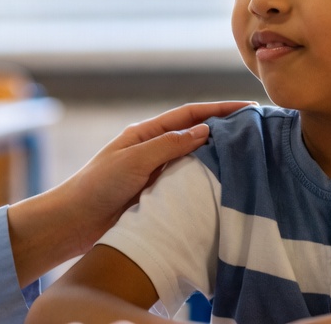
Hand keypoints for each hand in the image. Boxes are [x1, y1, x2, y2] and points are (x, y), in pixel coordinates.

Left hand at [53, 100, 254, 253]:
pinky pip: (187, 185)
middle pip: (195, 135)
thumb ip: (168, 145)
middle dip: (224, 130)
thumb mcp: (133, 161)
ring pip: (194, 161)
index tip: (248, 107)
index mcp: (145, 134)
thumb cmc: (96, 187)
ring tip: (249, 157)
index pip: (189, 115)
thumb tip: (205, 130)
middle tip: (257, 131)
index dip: (219, 109)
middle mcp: (153, 150)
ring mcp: (156, 173)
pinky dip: (206, 183)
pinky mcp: (157, 197)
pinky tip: (224, 186)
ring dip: (218, 157)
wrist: (73, 222)